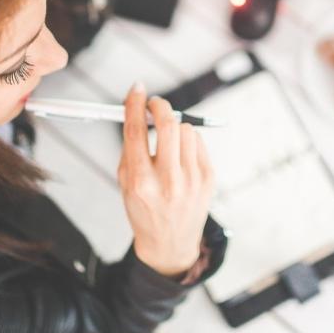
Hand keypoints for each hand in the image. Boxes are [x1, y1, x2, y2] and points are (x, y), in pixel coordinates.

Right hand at [117, 82, 215, 276]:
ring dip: (174, 127)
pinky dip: (188, 141)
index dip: (135, 104)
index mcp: (140, 182)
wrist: (170, 243)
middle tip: (154, 104)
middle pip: (167, 124)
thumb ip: (130, 147)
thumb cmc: (144, 209)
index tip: (137, 89)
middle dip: (160, 106)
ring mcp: (191, 180)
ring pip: (186, 129)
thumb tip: (137, 109)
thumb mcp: (125, 183)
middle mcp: (167, 181)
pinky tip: (181, 155)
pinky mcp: (208, 178)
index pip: (136, 131)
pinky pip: (198, 142)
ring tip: (168, 141)